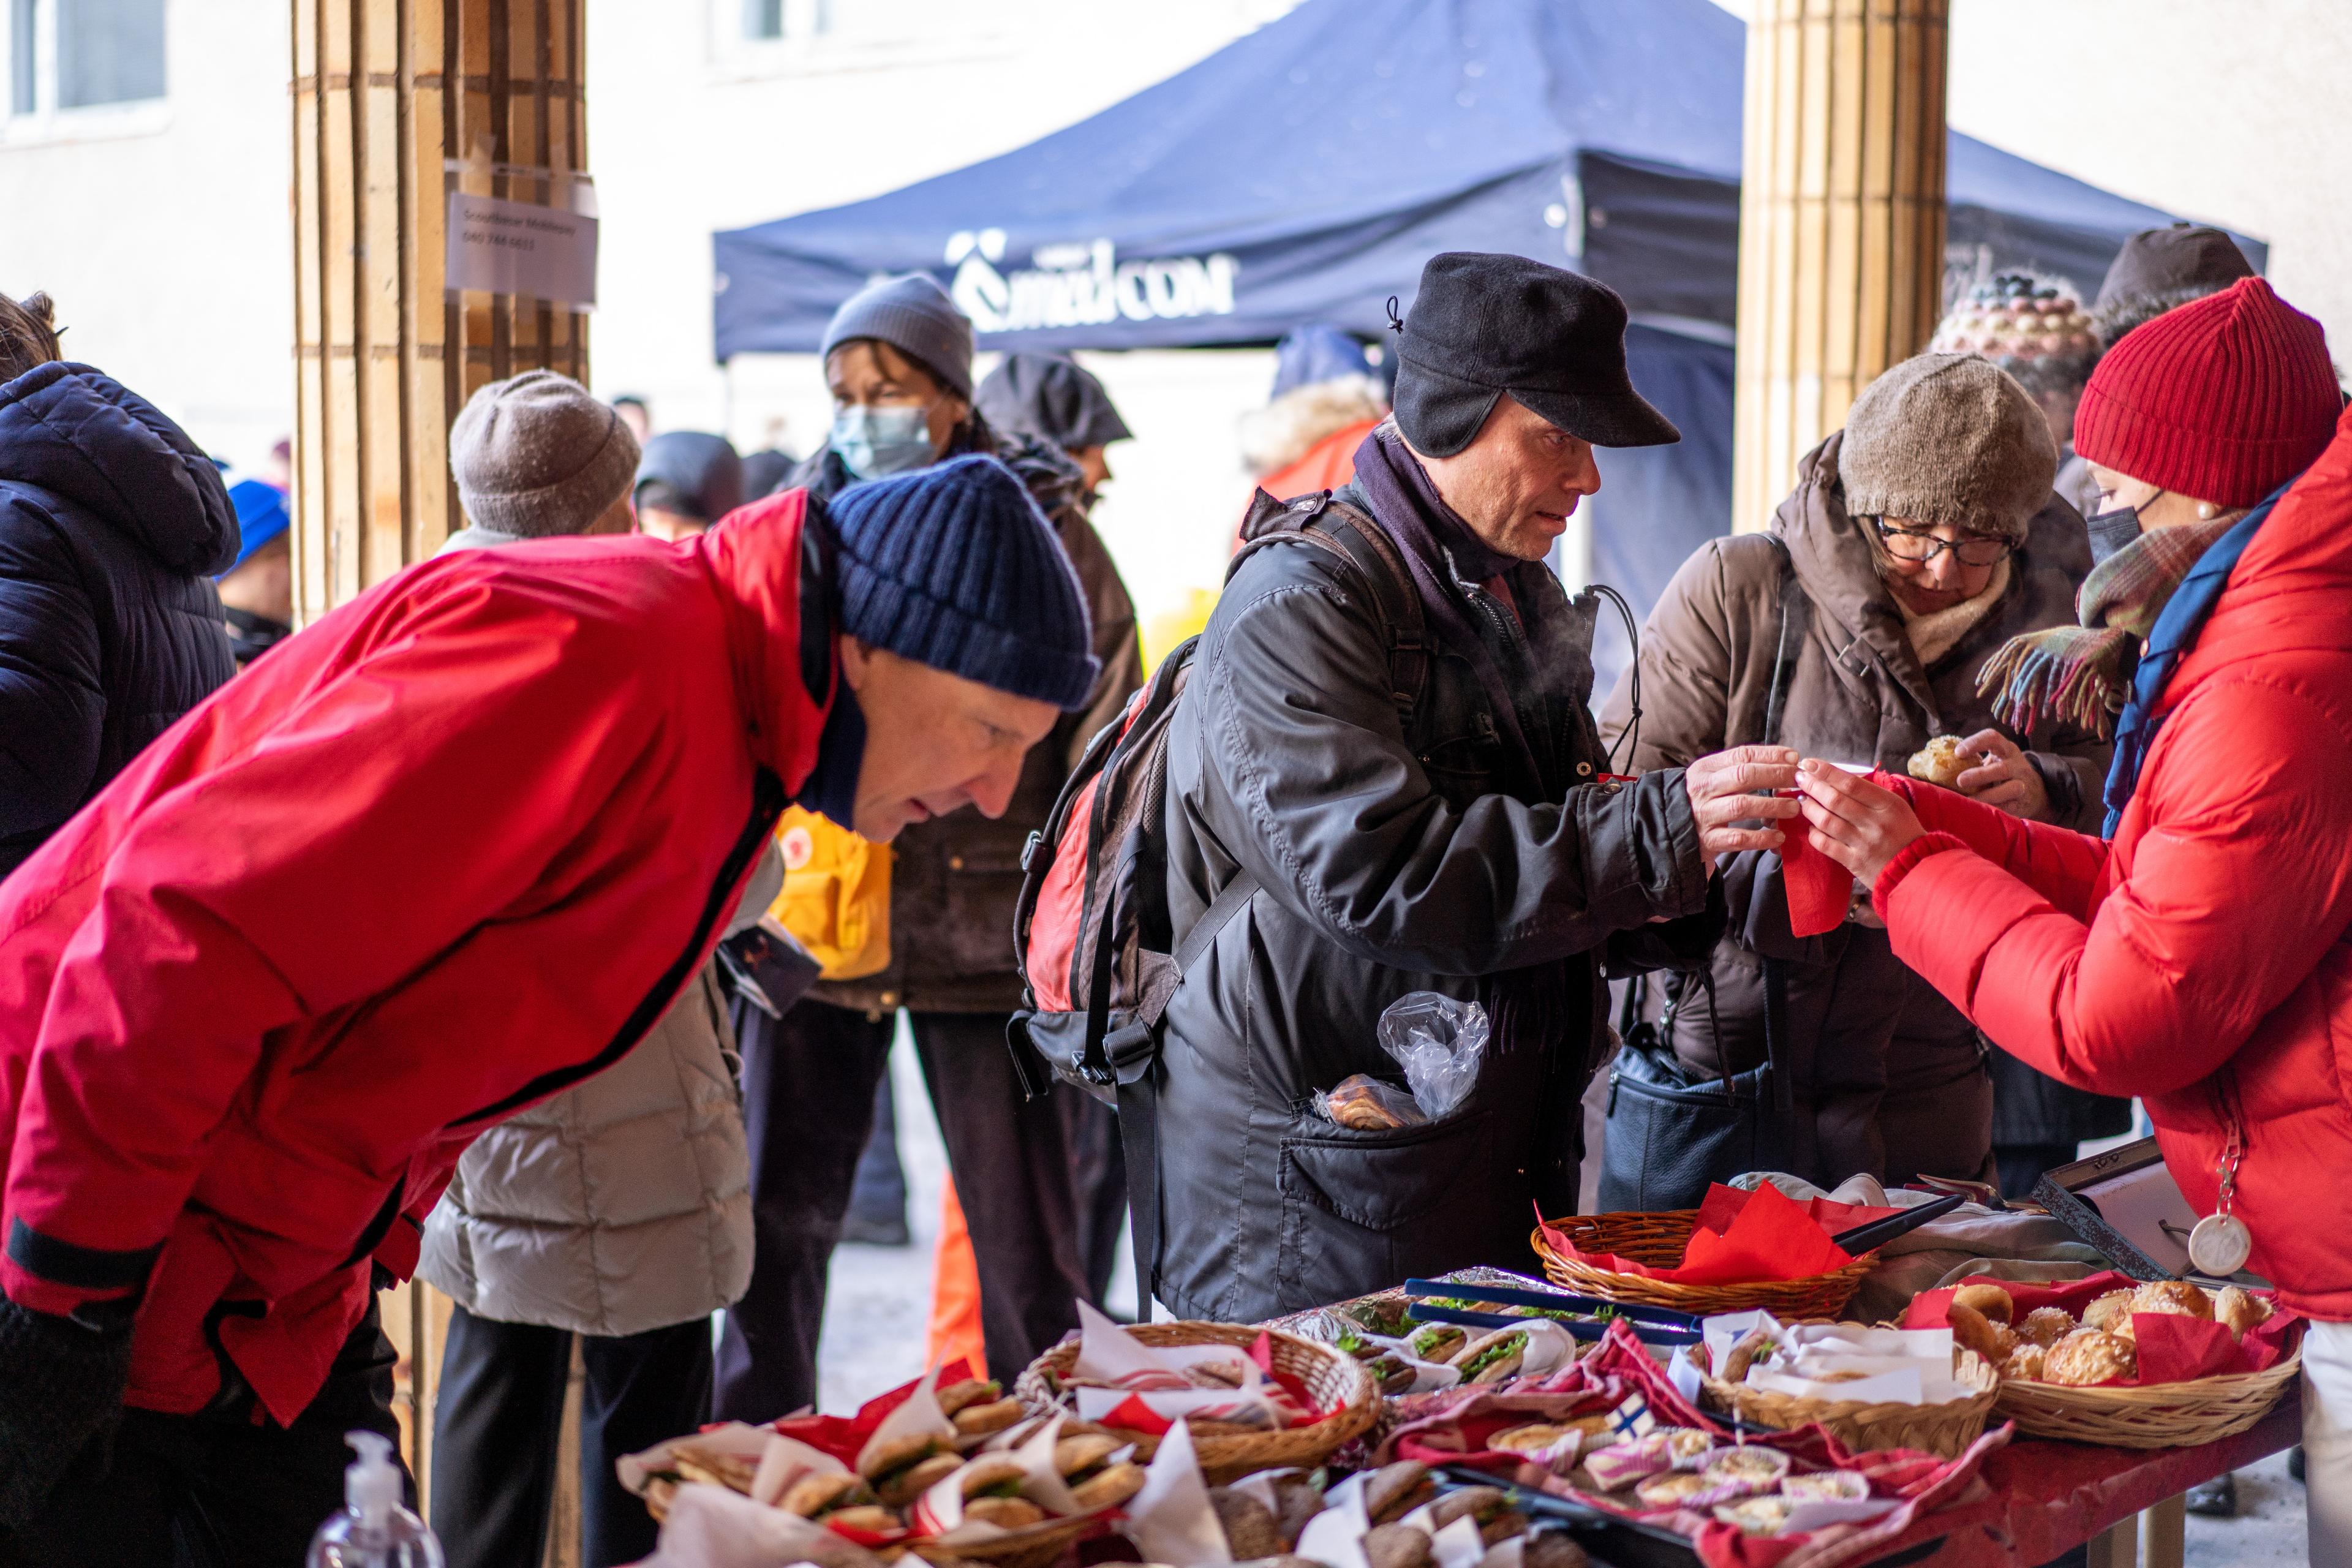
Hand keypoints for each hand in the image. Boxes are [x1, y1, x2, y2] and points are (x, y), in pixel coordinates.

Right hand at [0, 1295, 133, 1528]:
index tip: (26, 1510)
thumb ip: (101, 1441)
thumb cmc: (99, 1354)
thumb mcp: (110, 1401)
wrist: (67, 1304)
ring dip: (2, 1454)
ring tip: (11, 1450)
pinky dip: (0, 1413)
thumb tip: (97, 1477)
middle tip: (10, 1489)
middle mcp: (11, 1436)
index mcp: (48, 1446)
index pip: (25, 1498)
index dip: (24, 1508)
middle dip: (3, 1492)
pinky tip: (8, 1407)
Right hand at [1683, 745, 1800, 867]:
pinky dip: (1761, 838)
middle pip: (1744, 776)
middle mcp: (1702, 789)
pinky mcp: (1707, 840)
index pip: (1741, 755)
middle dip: (1776, 776)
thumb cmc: (1700, 803)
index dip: (1771, 755)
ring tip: (1794, 808)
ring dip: (1772, 805)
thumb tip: (1783, 760)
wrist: (1667, 832)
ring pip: (1742, 805)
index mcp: (1705, 769)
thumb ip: (1738, 770)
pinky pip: (1739, 838)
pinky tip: (1779, 836)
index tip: (1794, 757)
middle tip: (1799, 781)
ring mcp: (1704, 815)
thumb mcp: (1711, 779)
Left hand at [1796, 758, 1924, 887]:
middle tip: (1799, 778)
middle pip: (1835, 800)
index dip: (1827, 772)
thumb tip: (1837, 777)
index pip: (1851, 784)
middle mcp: (1875, 823)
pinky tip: (1811, 828)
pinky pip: (1826, 845)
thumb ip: (1870, 794)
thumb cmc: (1904, 834)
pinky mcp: (1855, 862)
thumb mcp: (1895, 808)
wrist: (1917, 870)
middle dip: (1813, 786)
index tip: (1809, 764)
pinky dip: (1814, 835)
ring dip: (1809, 809)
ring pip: (1827, 821)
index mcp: (1888, 805)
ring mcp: (1864, 844)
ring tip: (1802, 801)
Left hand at [1951, 729, 2049, 820]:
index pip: (1993, 738)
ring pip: (2011, 788)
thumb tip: (1925, 766)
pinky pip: (2010, 807)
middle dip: (1980, 775)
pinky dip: (1994, 809)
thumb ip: (1968, 761)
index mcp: (2005, 749)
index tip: (1957, 752)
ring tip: (1969, 801)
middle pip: (2002, 768)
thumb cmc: (1999, 774)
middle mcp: (2017, 764)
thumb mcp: (1990, 761)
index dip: (1975, 743)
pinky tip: (1978, 812)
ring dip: (1988, 795)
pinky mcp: (2023, 803)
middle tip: (1960, 780)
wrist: (2033, 792)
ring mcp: (2023, 784)